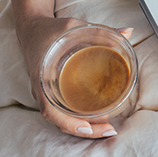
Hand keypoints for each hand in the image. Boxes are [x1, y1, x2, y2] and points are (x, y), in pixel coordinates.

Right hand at [8, 0, 129, 138]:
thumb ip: (100, 31)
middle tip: (110, 129)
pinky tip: (98, 117)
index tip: (86, 128)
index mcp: (41, 78)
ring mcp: (45, 93)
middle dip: (85, 129)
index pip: (49, 110)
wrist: (30, 27)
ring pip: (63, 118)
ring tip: (108, 127)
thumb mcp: (72, 26)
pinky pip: (63, 110)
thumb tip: (127, 32)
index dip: (67, 122)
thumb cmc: (49, 29)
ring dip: (84, 126)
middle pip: (61, 119)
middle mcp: (42, 90)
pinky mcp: (51, 91)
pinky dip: (79, 118)